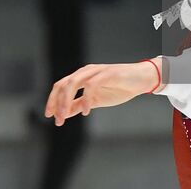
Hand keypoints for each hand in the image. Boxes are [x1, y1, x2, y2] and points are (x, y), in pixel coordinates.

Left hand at [43, 61, 158, 125]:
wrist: (141, 80)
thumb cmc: (119, 88)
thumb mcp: (95, 100)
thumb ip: (79, 104)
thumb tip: (63, 114)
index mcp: (82, 77)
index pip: (61, 86)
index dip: (53, 100)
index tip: (50, 116)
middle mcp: (86, 71)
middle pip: (64, 84)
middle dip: (57, 102)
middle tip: (57, 120)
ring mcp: (96, 71)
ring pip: (73, 82)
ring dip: (67, 101)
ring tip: (65, 116)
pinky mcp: (107, 74)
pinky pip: (91, 85)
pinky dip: (85, 99)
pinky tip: (85, 111)